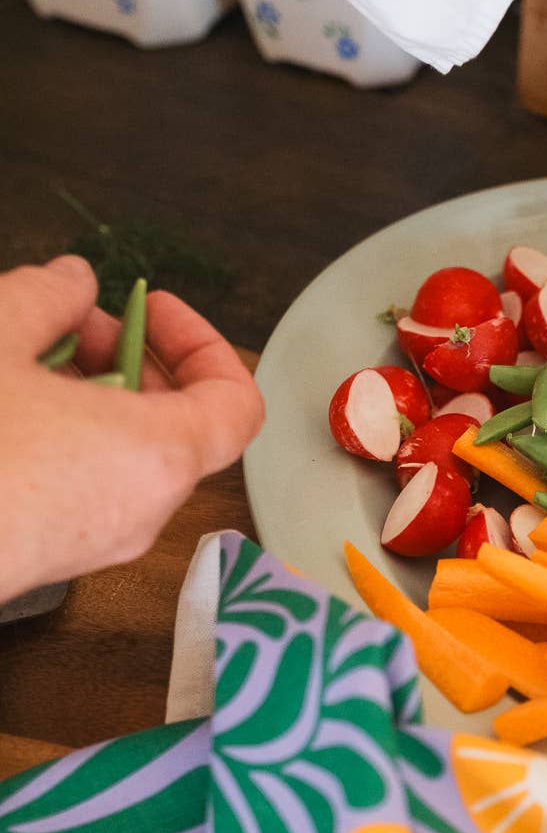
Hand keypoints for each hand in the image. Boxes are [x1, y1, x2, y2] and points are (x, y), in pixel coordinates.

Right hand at [0, 256, 263, 605]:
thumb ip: (44, 298)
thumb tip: (70, 280)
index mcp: (158, 455)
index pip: (237, 403)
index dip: (203, 343)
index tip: (150, 307)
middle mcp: (145, 508)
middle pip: (178, 422)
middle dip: (132, 356)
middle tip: (72, 320)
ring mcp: (101, 540)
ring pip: (126, 453)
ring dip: (90, 393)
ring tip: (24, 354)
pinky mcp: (57, 553)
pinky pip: (87, 482)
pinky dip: (66, 434)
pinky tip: (9, 400)